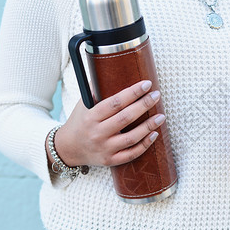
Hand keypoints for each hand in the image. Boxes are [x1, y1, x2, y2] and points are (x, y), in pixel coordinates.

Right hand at [47, 80, 165, 166]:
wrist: (68, 148)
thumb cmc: (80, 122)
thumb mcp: (83, 105)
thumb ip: (97, 91)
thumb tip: (111, 69)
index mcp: (91, 117)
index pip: (115, 103)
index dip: (132, 93)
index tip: (146, 84)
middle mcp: (97, 133)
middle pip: (125, 118)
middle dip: (143, 105)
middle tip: (156, 95)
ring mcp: (105, 148)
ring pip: (132, 138)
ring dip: (149, 126)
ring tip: (161, 116)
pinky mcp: (111, 160)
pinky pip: (131, 154)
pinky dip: (144, 145)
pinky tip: (154, 134)